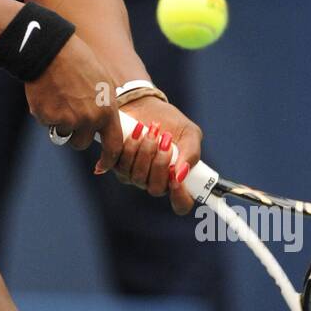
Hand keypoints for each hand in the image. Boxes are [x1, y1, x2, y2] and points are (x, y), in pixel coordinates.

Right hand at [23, 35, 123, 158]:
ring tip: (59, 98)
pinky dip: (45, 113)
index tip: (102, 166)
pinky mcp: (48, 118)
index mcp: (107, 111)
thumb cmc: (78, 62)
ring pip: (63, 135)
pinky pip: (47, 123)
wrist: (52, 51)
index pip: (113, 145)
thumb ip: (103, 108)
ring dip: (60, 124)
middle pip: (82, 143)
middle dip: (76, 133)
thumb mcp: (102, 84)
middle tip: (70, 113)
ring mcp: (67, 121)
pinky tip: (48, 93)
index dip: (108, 160)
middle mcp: (89, 120)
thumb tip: (101, 126)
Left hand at [98, 97, 203, 214]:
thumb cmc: (172, 122)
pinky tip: (136, 131)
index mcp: (176, 180)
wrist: (146, 105)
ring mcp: (135, 176)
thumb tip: (182, 173)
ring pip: (137, 176)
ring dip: (145, 152)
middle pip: (156, 189)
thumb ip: (192, 153)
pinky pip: (120, 165)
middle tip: (165, 142)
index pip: (180, 204)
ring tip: (151, 130)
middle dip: (160, 164)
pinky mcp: (117, 164)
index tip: (177, 180)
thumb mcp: (190, 134)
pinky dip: (129, 146)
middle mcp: (155, 182)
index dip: (180, 198)